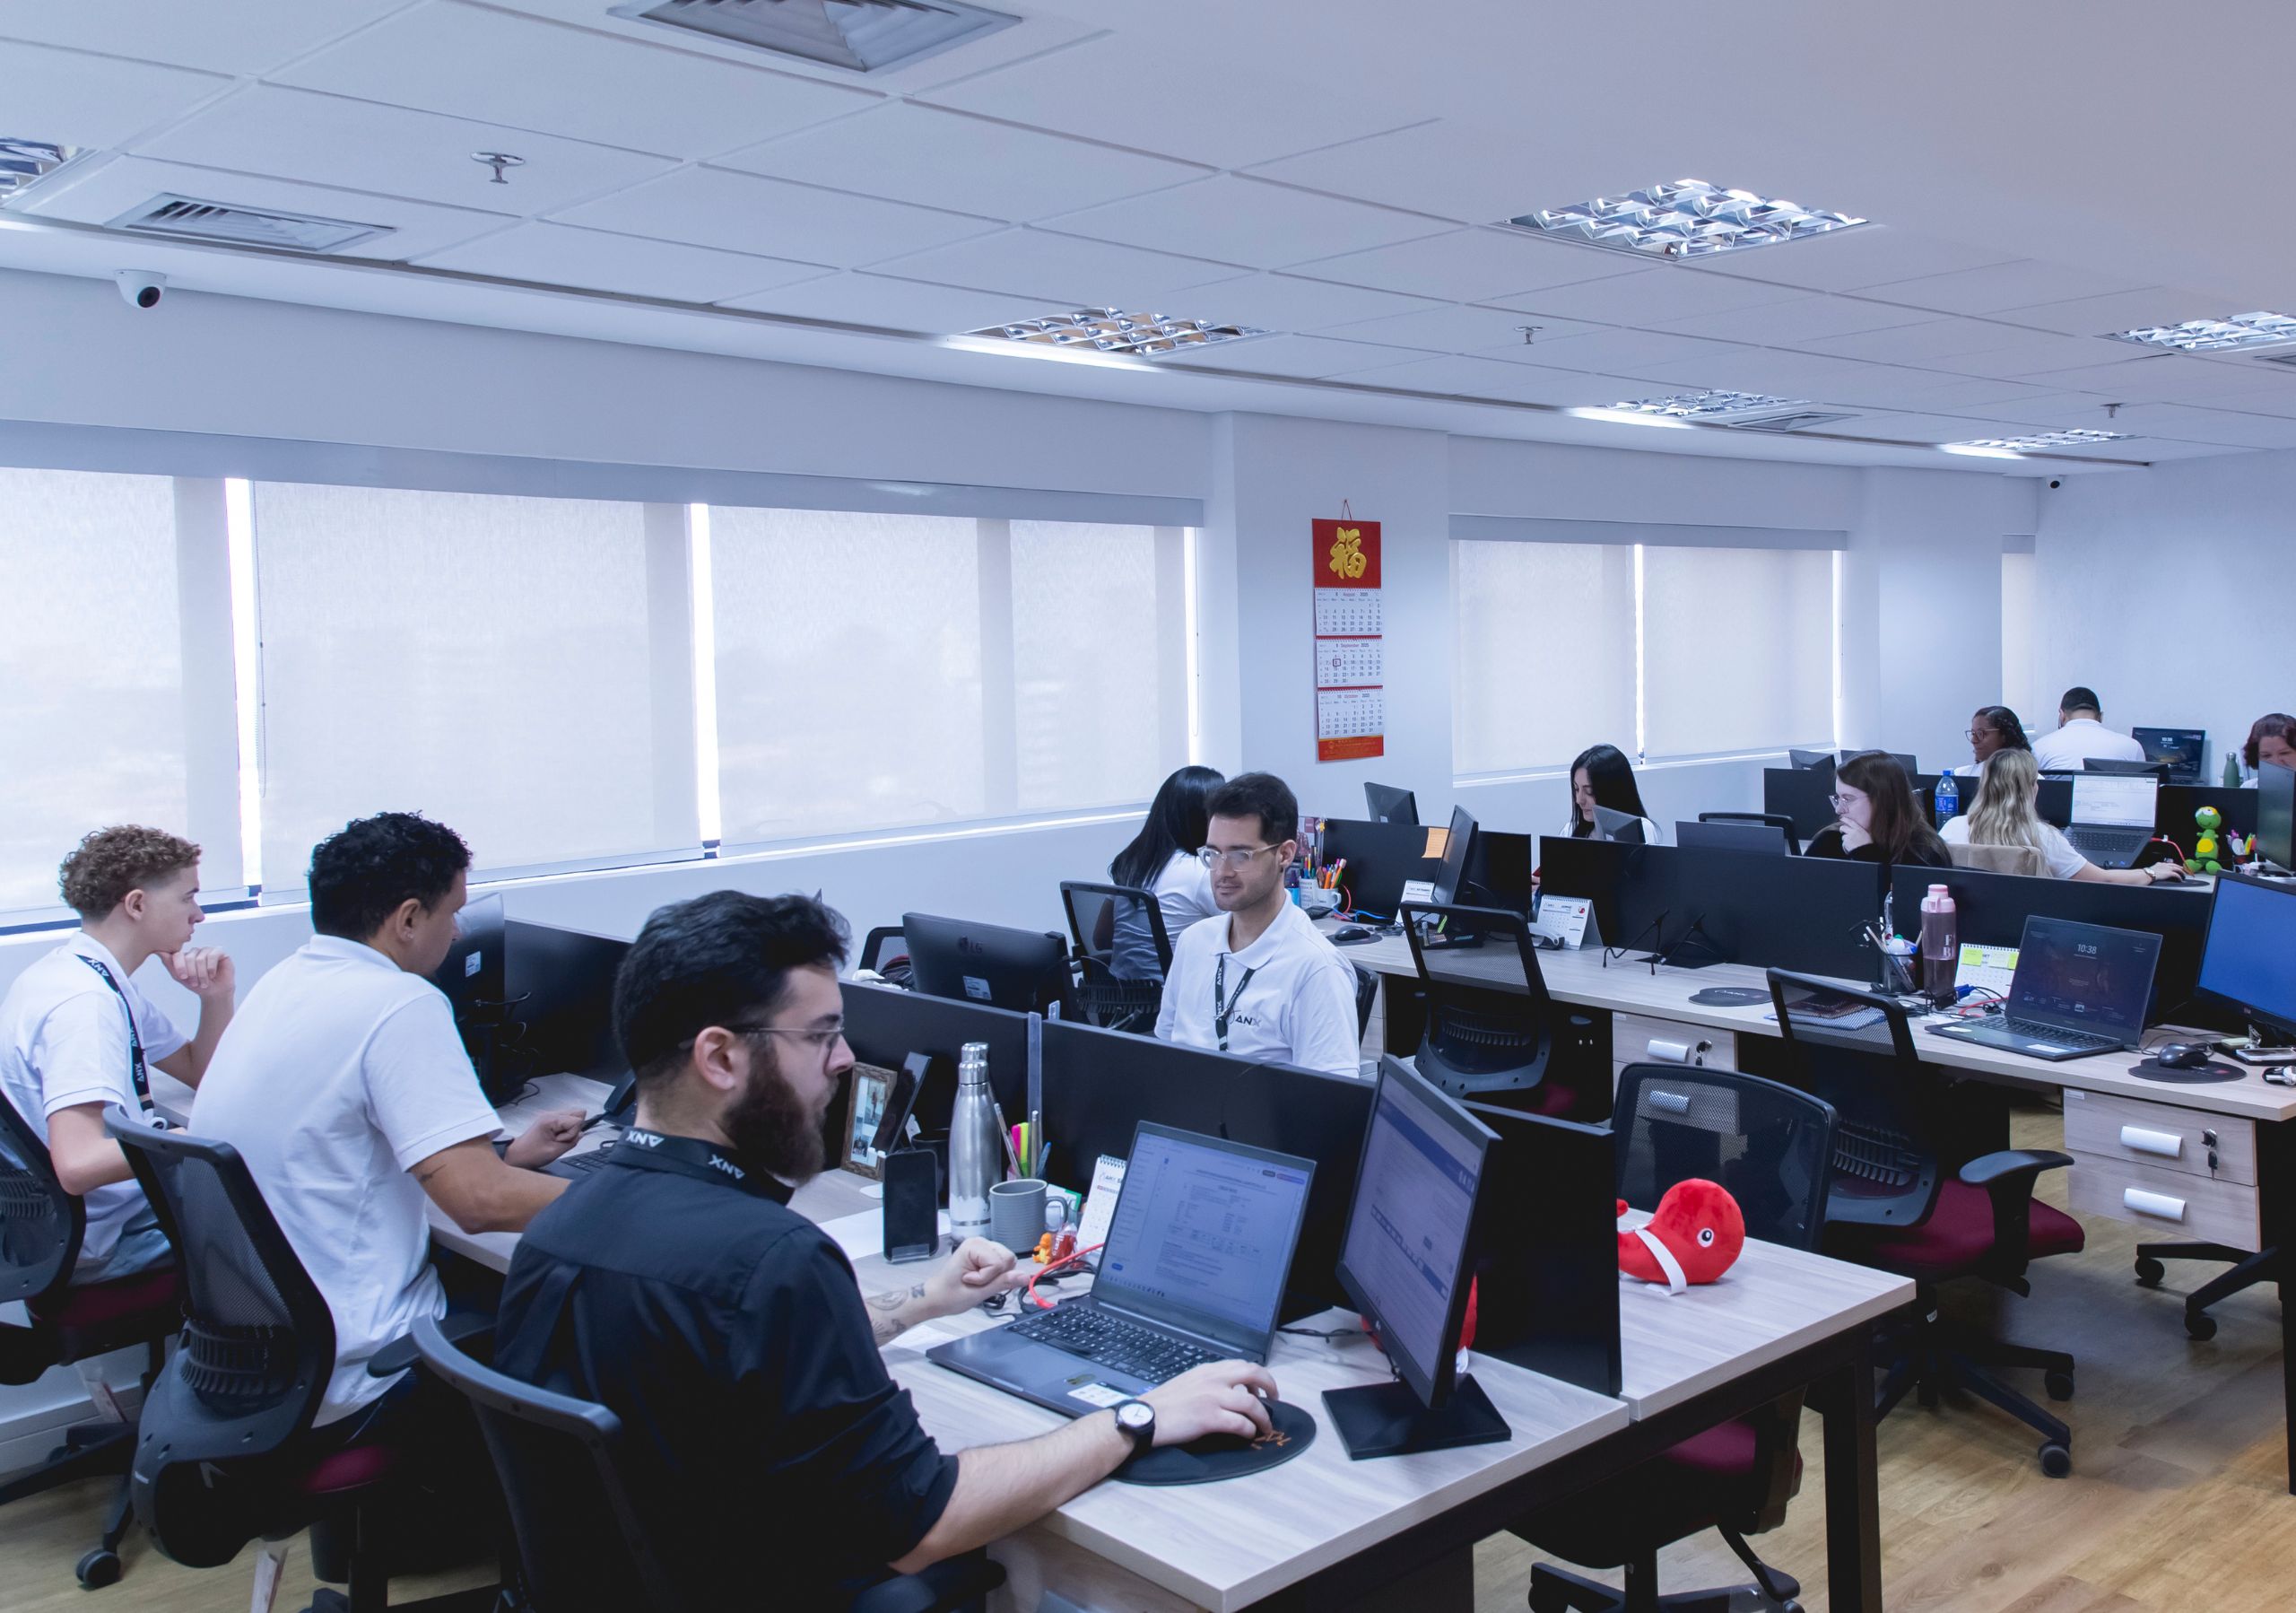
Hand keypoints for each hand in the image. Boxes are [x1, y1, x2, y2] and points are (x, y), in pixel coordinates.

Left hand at [163, 947, 235, 1000]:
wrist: (214, 992)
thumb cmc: (197, 985)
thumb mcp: (180, 977)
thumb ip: (169, 964)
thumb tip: (158, 951)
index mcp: (185, 955)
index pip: (177, 954)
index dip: (179, 966)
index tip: (183, 977)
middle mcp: (196, 951)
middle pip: (189, 957)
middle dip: (192, 973)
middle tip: (195, 983)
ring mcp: (208, 950)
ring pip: (201, 958)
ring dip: (202, 974)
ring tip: (204, 982)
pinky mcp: (219, 951)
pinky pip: (212, 956)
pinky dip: (211, 968)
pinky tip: (212, 975)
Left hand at [503, 1109, 583, 1167]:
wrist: (517, 1155)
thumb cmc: (531, 1154)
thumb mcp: (555, 1151)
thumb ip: (572, 1142)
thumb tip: (581, 1134)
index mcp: (551, 1120)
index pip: (576, 1120)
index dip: (572, 1134)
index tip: (560, 1141)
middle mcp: (551, 1114)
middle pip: (578, 1113)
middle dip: (574, 1128)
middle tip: (561, 1139)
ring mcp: (550, 1115)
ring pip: (573, 1116)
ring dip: (570, 1129)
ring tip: (557, 1139)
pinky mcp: (550, 1120)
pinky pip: (566, 1120)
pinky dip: (565, 1129)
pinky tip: (556, 1137)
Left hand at [922, 1237, 1028, 1318]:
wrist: (935, 1298)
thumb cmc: (950, 1296)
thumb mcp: (977, 1293)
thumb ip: (1003, 1282)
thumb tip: (1026, 1276)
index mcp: (974, 1246)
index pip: (1000, 1262)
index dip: (988, 1278)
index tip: (970, 1282)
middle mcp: (980, 1241)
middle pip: (1008, 1258)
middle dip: (995, 1275)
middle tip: (975, 1283)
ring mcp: (983, 1247)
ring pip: (1008, 1261)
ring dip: (996, 1276)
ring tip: (976, 1281)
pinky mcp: (985, 1254)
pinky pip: (1003, 1264)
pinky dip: (995, 1275)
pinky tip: (979, 1279)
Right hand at [1139, 1360, 1277, 1446]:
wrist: (1145, 1418)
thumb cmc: (1163, 1405)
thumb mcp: (1187, 1383)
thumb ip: (1207, 1383)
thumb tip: (1228, 1393)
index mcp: (1207, 1370)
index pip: (1241, 1365)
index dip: (1257, 1377)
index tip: (1261, 1390)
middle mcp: (1213, 1379)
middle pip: (1254, 1374)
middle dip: (1270, 1386)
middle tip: (1274, 1401)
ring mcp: (1213, 1397)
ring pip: (1252, 1404)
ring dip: (1263, 1417)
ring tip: (1265, 1427)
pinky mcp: (1210, 1417)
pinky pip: (1241, 1423)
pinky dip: (1250, 1430)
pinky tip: (1249, 1435)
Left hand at [1839, 819, 1871, 852]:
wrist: (1866, 852)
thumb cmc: (1868, 844)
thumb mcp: (1867, 835)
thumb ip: (1861, 831)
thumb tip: (1856, 830)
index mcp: (1859, 829)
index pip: (1850, 822)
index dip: (1845, 819)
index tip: (1841, 818)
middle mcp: (1853, 832)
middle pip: (1843, 827)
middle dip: (1842, 830)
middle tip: (1842, 831)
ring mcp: (1849, 837)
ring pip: (1843, 837)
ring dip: (1846, 840)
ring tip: (1852, 844)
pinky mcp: (1846, 843)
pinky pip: (1843, 844)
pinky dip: (1846, 847)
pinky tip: (1851, 848)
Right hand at [2148, 862, 2185, 883]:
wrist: (2147, 874)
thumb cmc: (2147, 874)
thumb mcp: (2152, 870)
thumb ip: (2156, 870)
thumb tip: (2156, 873)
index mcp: (2161, 864)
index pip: (2170, 864)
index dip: (2175, 866)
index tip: (2177, 867)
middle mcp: (2165, 865)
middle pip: (2176, 865)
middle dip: (2181, 868)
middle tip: (2184, 871)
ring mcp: (2168, 869)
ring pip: (2178, 869)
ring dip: (2182, 873)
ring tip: (2184, 876)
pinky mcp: (2169, 873)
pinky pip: (2177, 875)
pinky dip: (2179, 878)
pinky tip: (2180, 880)